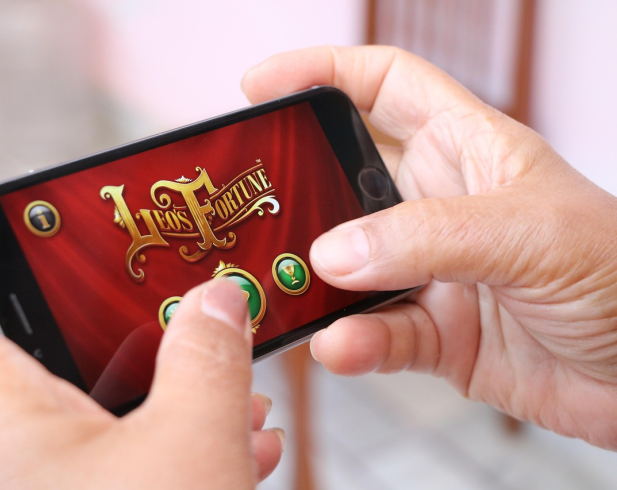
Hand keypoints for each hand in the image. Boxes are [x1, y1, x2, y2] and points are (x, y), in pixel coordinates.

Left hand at [0, 153, 283, 487]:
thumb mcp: (191, 450)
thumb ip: (207, 361)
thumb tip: (220, 302)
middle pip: (18, 335)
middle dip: (93, 303)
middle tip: (135, 271)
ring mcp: (24, 482)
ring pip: (74, 398)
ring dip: (149, 375)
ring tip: (215, 367)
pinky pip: (100, 449)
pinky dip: (157, 430)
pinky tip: (230, 436)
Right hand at [243, 46, 616, 448]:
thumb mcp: (528, 234)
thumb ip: (427, 238)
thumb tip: (333, 254)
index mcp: (466, 150)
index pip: (383, 86)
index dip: (321, 73)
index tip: (261, 85)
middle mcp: (437, 206)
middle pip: (343, 178)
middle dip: (296, 189)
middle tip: (251, 206)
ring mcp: (430, 272)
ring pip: (347, 267)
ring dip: (314, 282)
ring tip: (285, 290)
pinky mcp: (432, 333)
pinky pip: (375, 334)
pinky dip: (354, 342)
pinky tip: (341, 346)